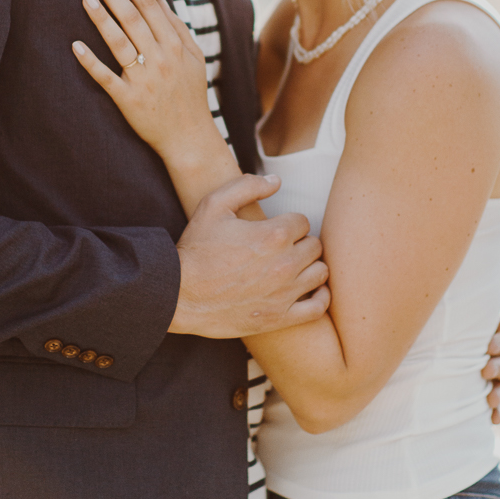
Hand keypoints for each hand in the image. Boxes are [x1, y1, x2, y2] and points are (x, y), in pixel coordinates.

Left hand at [73, 0, 214, 158]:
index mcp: (176, 46)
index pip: (149, 6)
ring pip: (119, 43)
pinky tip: (75, 45)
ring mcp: (143, 80)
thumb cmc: (191, 95)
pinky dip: (90, 62)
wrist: (189, 137)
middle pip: (133, 18)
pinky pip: (106, 78)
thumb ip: (178, 27)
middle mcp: (160, 59)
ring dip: (101, 19)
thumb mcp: (194, 58)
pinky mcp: (128, 100)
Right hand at [170, 175, 330, 340]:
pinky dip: (319, 297)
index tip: (275, 230)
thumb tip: (277, 181)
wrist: (179, 294)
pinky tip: (309, 291)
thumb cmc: (196, 249)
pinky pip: (318, 307)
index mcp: (274, 234)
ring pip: (320, 273)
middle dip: (301, 243)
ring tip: (294, 267)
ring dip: (310, 267)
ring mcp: (284, 293)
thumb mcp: (214, 204)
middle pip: (315, 246)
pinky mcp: (279, 318)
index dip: (289, 223)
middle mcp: (285, 264)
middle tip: (283, 248)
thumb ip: (248, 185)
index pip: (303, 222)